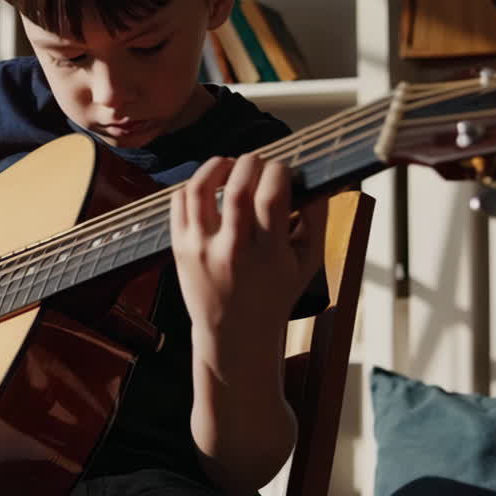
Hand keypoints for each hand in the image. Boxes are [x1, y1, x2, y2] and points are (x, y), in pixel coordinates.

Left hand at [170, 154, 325, 334]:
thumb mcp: (307, 263)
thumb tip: (314, 177)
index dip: (278, 170)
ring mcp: (200, 249)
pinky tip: (210, 184)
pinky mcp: (179, 248)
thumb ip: (316, 218)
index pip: (271, 197)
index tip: (282, 168)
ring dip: (217, 166)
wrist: (234, 333)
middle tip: (259, 162)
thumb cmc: (276, 294)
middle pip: (237, 189)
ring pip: (200, 189)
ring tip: (230, 164)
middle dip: (251, 163)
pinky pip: (179, 202)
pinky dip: (193, 183)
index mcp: (269, 255)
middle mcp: (232, 251)